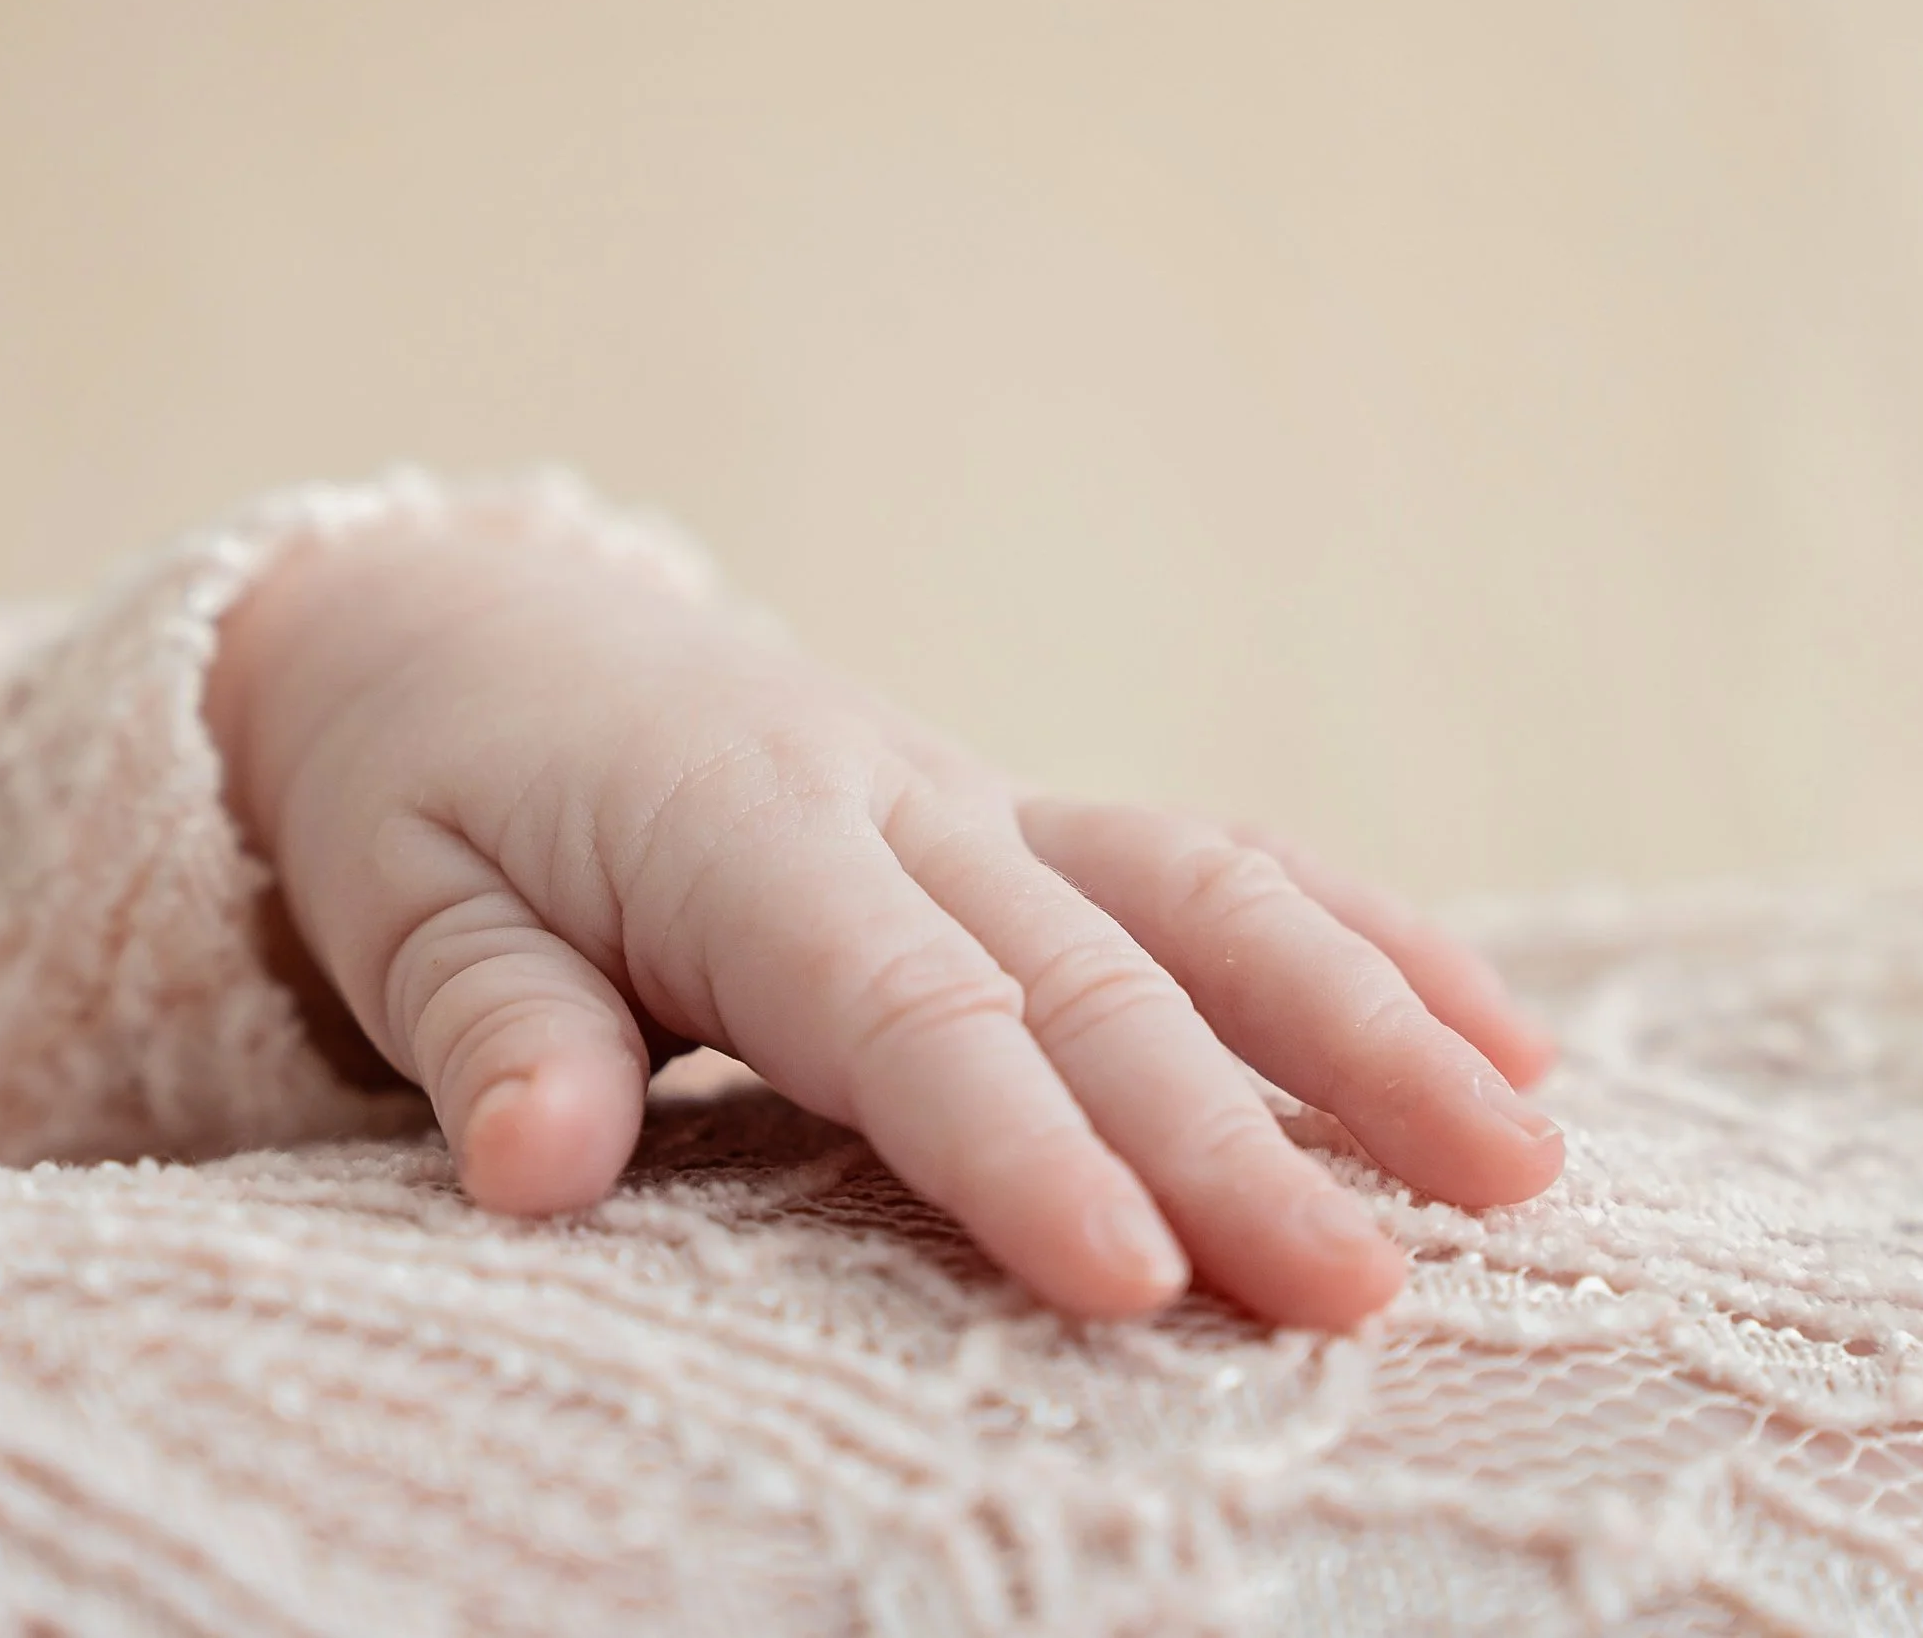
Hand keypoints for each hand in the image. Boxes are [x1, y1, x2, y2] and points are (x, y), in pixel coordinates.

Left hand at [206, 508, 1561, 1328]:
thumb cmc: (421, 789)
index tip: (1133, 1279)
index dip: (1019, 1144)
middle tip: (1363, 1296)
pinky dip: (1354, 940)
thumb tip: (532, 1170)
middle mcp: (888, 805)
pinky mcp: (1011, 820)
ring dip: (1365, 1019)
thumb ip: (489, 1029)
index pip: (901, 1010)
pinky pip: (1204, 860)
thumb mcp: (401, 907)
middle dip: (1233, 1137)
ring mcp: (970, 801)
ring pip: (1199, 896)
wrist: (470, 626)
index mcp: (731, 835)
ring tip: (1522, 1160)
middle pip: (1087, 978)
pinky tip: (1492, 1030)